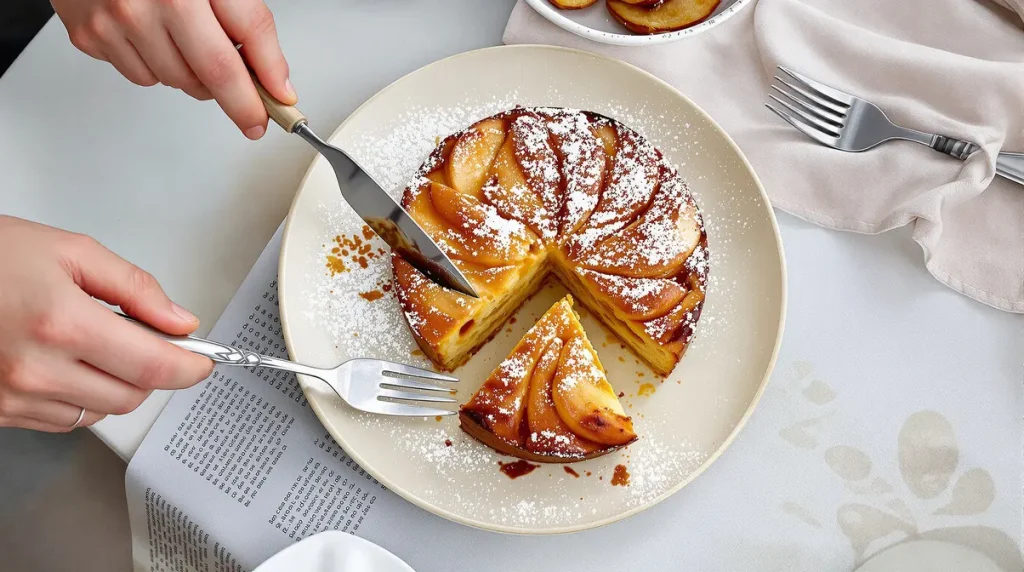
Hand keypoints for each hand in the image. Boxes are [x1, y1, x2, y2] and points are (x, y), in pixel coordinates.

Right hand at [0, 216, 212, 431]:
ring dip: (115, 385)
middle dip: (151, 371)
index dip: (190, 367)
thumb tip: (180, 320)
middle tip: (145, 339)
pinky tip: (65, 363)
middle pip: (132, 396)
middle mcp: (36, 369)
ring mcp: (13, 397)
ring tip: (93, 344)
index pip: (153, 366)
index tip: (203, 360)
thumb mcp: (70, 251)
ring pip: (100, 413)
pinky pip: (64, 420)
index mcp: (61, 323)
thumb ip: (135, 288)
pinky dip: (79, 397)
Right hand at [51, 0, 294, 139]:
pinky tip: (154, 39)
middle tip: (254, 117)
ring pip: (179, 82)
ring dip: (196, 79)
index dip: (271, 72)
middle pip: (215, 72)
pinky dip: (157, 67)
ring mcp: (119, 19)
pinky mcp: (93, 35)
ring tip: (191, 46)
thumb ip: (244, 17)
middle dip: (242, 104)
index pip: (249, 32)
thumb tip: (271, 75)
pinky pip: (143, 77)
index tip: (282, 101)